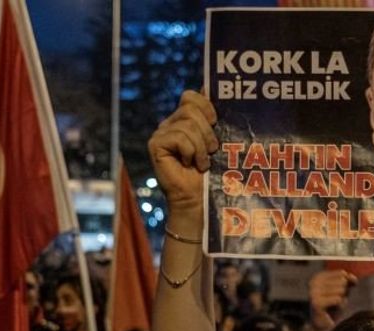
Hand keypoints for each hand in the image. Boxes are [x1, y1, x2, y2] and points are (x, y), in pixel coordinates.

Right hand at [148, 90, 217, 212]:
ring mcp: (161, 133)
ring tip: (203, 162)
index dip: (205, 105)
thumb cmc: (212, 172)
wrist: (199, 198)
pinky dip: (190, 152)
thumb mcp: (218, 141)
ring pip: (186, 124)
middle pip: (190, 108)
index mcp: (185, 119)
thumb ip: (213, 119)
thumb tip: (212, 90)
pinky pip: (179, 138)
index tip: (216, 122)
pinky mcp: (156, 145)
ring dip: (201, 146)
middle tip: (212, 149)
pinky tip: (189, 165)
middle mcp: (171, 123)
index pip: (190, 96)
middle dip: (207, 130)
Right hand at [308, 269, 356, 330]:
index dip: (347, 284)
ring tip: (332, 307)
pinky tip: (331, 311)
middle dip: (343, 294)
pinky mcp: (316, 303)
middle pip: (342, 281)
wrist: (324, 327)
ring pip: (340, 290)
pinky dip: (339, 306)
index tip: (339, 294)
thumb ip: (349, 280)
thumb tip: (352, 278)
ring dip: (341, 301)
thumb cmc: (333, 308)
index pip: (342, 274)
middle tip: (334, 303)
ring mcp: (313, 292)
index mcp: (318, 277)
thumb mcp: (343, 291)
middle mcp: (313, 283)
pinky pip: (338, 299)